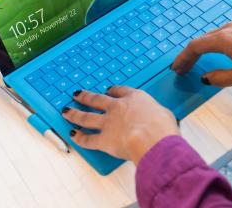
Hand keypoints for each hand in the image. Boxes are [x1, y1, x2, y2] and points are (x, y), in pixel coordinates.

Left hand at [62, 87, 178, 164]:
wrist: (152, 139)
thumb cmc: (163, 128)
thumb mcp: (165, 114)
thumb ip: (156, 114)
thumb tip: (159, 118)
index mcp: (135, 99)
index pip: (120, 91)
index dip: (112, 91)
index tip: (108, 90)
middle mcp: (118, 108)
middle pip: (97, 99)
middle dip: (86, 97)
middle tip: (78, 94)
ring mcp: (108, 123)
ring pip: (86, 117)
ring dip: (75, 114)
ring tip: (67, 111)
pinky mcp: (103, 139)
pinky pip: (88, 139)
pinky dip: (79, 138)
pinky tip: (73, 135)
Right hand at [171, 21, 231, 86]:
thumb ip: (220, 78)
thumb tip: (206, 78)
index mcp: (223, 40)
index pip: (194, 47)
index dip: (182, 59)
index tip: (176, 69)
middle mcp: (228, 29)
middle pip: (200, 41)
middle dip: (189, 55)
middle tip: (182, 69)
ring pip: (211, 37)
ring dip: (200, 49)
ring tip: (195, 63)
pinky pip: (221, 35)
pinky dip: (212, 45)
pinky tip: (214, 54)